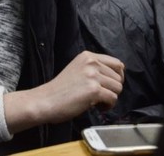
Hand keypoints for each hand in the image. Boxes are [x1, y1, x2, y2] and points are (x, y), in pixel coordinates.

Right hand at [4, 51, 124, 132]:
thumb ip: (94, 69)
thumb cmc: (59, 90)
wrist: (45, 101)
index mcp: (87, 56)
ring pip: (118, 88)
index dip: (118, 76)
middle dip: (113, 89)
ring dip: (110, 97)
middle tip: (100, 96)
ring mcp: (93, 75)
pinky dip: (108, 106)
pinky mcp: (94, 90)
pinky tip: (96, 107)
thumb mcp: (77, 70)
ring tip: (97, 102)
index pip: (116, 63)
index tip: (111, 85)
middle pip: (118, 77)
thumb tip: (115, 78)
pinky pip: (113, 99)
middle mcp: (91, 63)